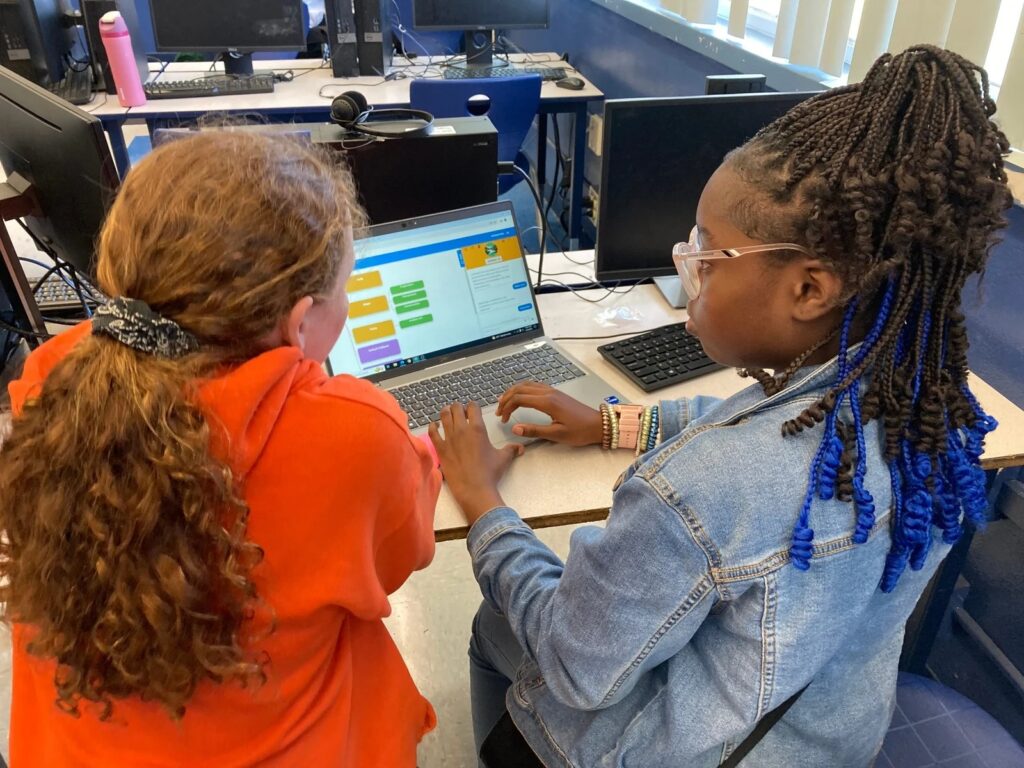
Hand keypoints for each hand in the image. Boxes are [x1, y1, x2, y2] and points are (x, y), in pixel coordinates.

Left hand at [428, 402, 524, 525]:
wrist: (475, 489)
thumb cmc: (490, 473)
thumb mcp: (503, 458)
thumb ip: (512, 450)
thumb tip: (521, 448)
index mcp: (478, 428)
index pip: (473, 406)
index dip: (473, 406)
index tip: (473, 410)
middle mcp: (462, 429)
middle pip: (456, 407)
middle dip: (458, 408)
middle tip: (460, 413)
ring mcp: (449, 438)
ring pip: (443, 416)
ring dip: (446, 413)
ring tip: (448, 415)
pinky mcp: (440, 449)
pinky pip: (432, 432)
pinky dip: (433, 426)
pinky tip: (435, 426)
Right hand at [495, 382, 603, 445]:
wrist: (598, 424)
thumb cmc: (580, 431)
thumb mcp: (556, 435)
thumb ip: (534, 431)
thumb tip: (515, 428)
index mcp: (547, 402)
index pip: (519, 398)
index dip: (507, 407)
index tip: (503, 419)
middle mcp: (548, 393)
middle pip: (520, 389)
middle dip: (506, 399)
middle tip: (499, 412)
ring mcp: (552, 391)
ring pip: (526, 385)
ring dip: (513, 392)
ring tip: (504, 403)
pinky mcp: (556, 393)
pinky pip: (534, 386)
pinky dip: (522, 390)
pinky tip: (520, 397)